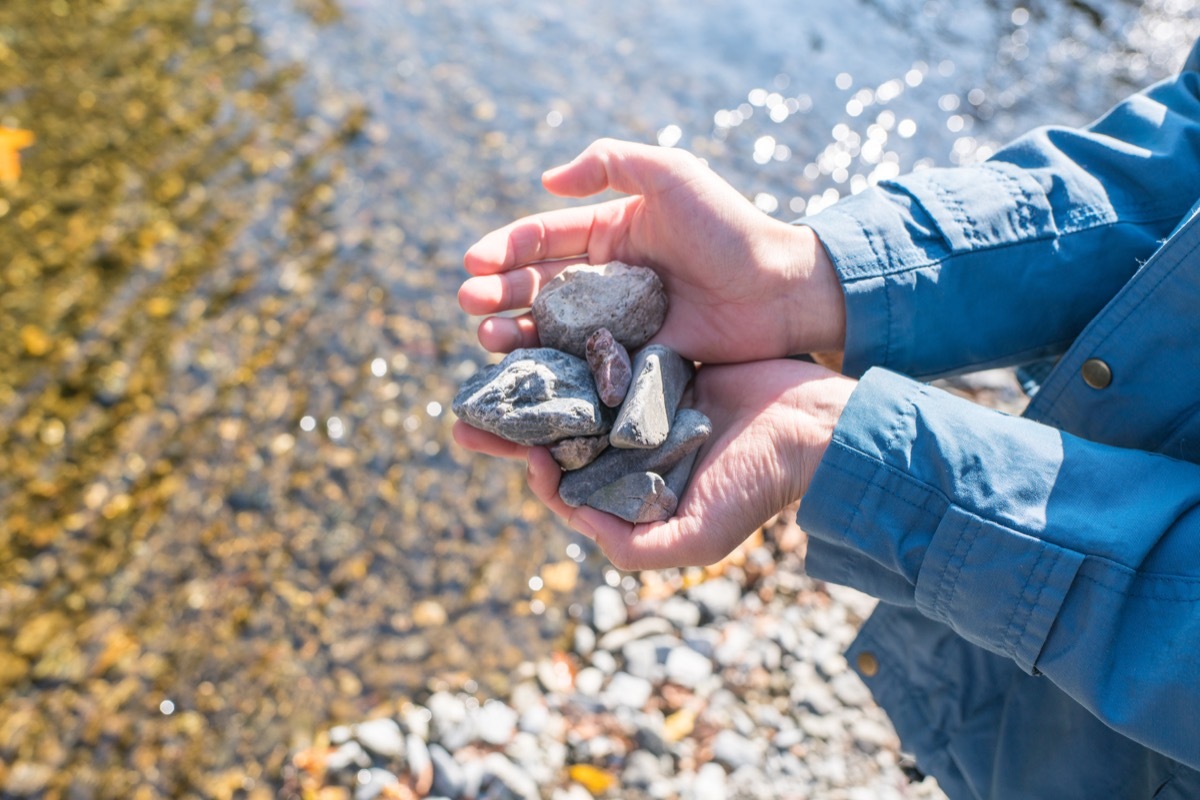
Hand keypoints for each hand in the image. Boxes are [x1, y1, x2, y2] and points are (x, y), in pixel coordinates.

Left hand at [453, 359, 855, 569]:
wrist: (814, 425)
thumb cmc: (758, 486)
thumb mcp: (696, 538)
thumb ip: (632, 546)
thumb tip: (570, 521)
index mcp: (632, 493)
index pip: (565, 487)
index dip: (532, 472)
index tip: (518, 452)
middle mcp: (630, 451)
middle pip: (556, 439)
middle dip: (511, 428)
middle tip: (463, 414)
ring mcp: (642, 407)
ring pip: (574, 395)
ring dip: (535, 384)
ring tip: (491, 365)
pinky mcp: (658, 365)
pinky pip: (607, 356)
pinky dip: (576, 349)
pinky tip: (544, 331)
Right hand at [458, 139, 845, 363]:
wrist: (780, 291)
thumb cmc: (730, 228)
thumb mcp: (673, 175)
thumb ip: (612, 163)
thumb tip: (547, 181)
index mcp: (610, 233)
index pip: (543, 239)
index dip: (504, 249)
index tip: (472, 262)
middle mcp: (607, 279)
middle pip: (536, 286)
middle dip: (496, 293)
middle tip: (468, 304)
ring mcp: (619, 323)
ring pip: (551, 329)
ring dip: (513, 333)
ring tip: (486, 340)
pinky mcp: (635, 360)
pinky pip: (585, 365)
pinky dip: (552, 369)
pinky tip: (526, 373)